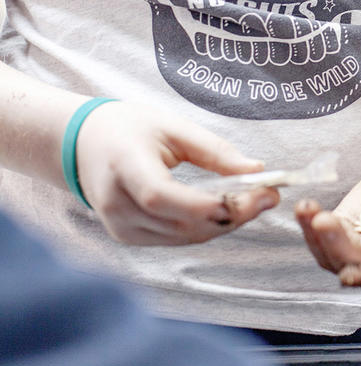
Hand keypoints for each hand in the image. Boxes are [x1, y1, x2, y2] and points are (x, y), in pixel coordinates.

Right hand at [72, 100, 278, 244]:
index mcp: (124, 166)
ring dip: (225, 222)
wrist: (84, 144)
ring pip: (184, 236)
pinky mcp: (127, 236)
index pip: (161, 196)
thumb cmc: (131, 129)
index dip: (207, 204)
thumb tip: (258, 170)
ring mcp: (119, 226)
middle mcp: (116, 203)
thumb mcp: (174, 127)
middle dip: (233, 213)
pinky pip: (176, 238)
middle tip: (270, 195)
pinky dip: (207, 227)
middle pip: (180, 222)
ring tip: (256, 199)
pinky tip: (228, 209)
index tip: (255, 194)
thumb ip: (215, 150)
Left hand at [294, 157, 360, 288]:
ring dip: (318, 239)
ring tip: (308, 211)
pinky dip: (310, 224)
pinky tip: (304, 206)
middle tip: (323, 223)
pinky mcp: (343, 230)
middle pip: (358, 266)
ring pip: (334, 255)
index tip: (353, 274)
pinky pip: (322, 234)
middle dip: (338, 250)